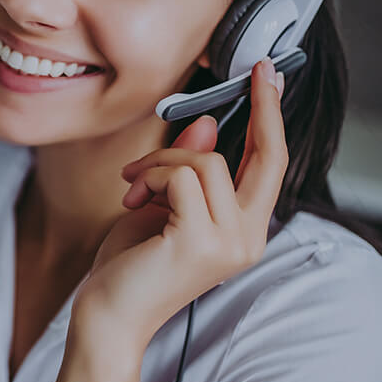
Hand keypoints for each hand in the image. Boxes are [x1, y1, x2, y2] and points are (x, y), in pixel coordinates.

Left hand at [55, 58, 286, 381]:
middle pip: (269, 157)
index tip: (269, 76)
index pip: (272, 167)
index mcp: (244, 231)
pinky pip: (181, 175)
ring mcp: (230, 242)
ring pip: (206, 161)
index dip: (273, 119)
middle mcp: (248, 239)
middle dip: (264, 106)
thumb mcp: (161, 204)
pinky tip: (132, 199)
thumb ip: (188, 169)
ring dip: (160, 163)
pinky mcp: (202, 241)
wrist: (108, 314)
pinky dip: (151, 176)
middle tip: (255, 68)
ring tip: (133, 186)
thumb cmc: (131, 264)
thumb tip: (209, 124)